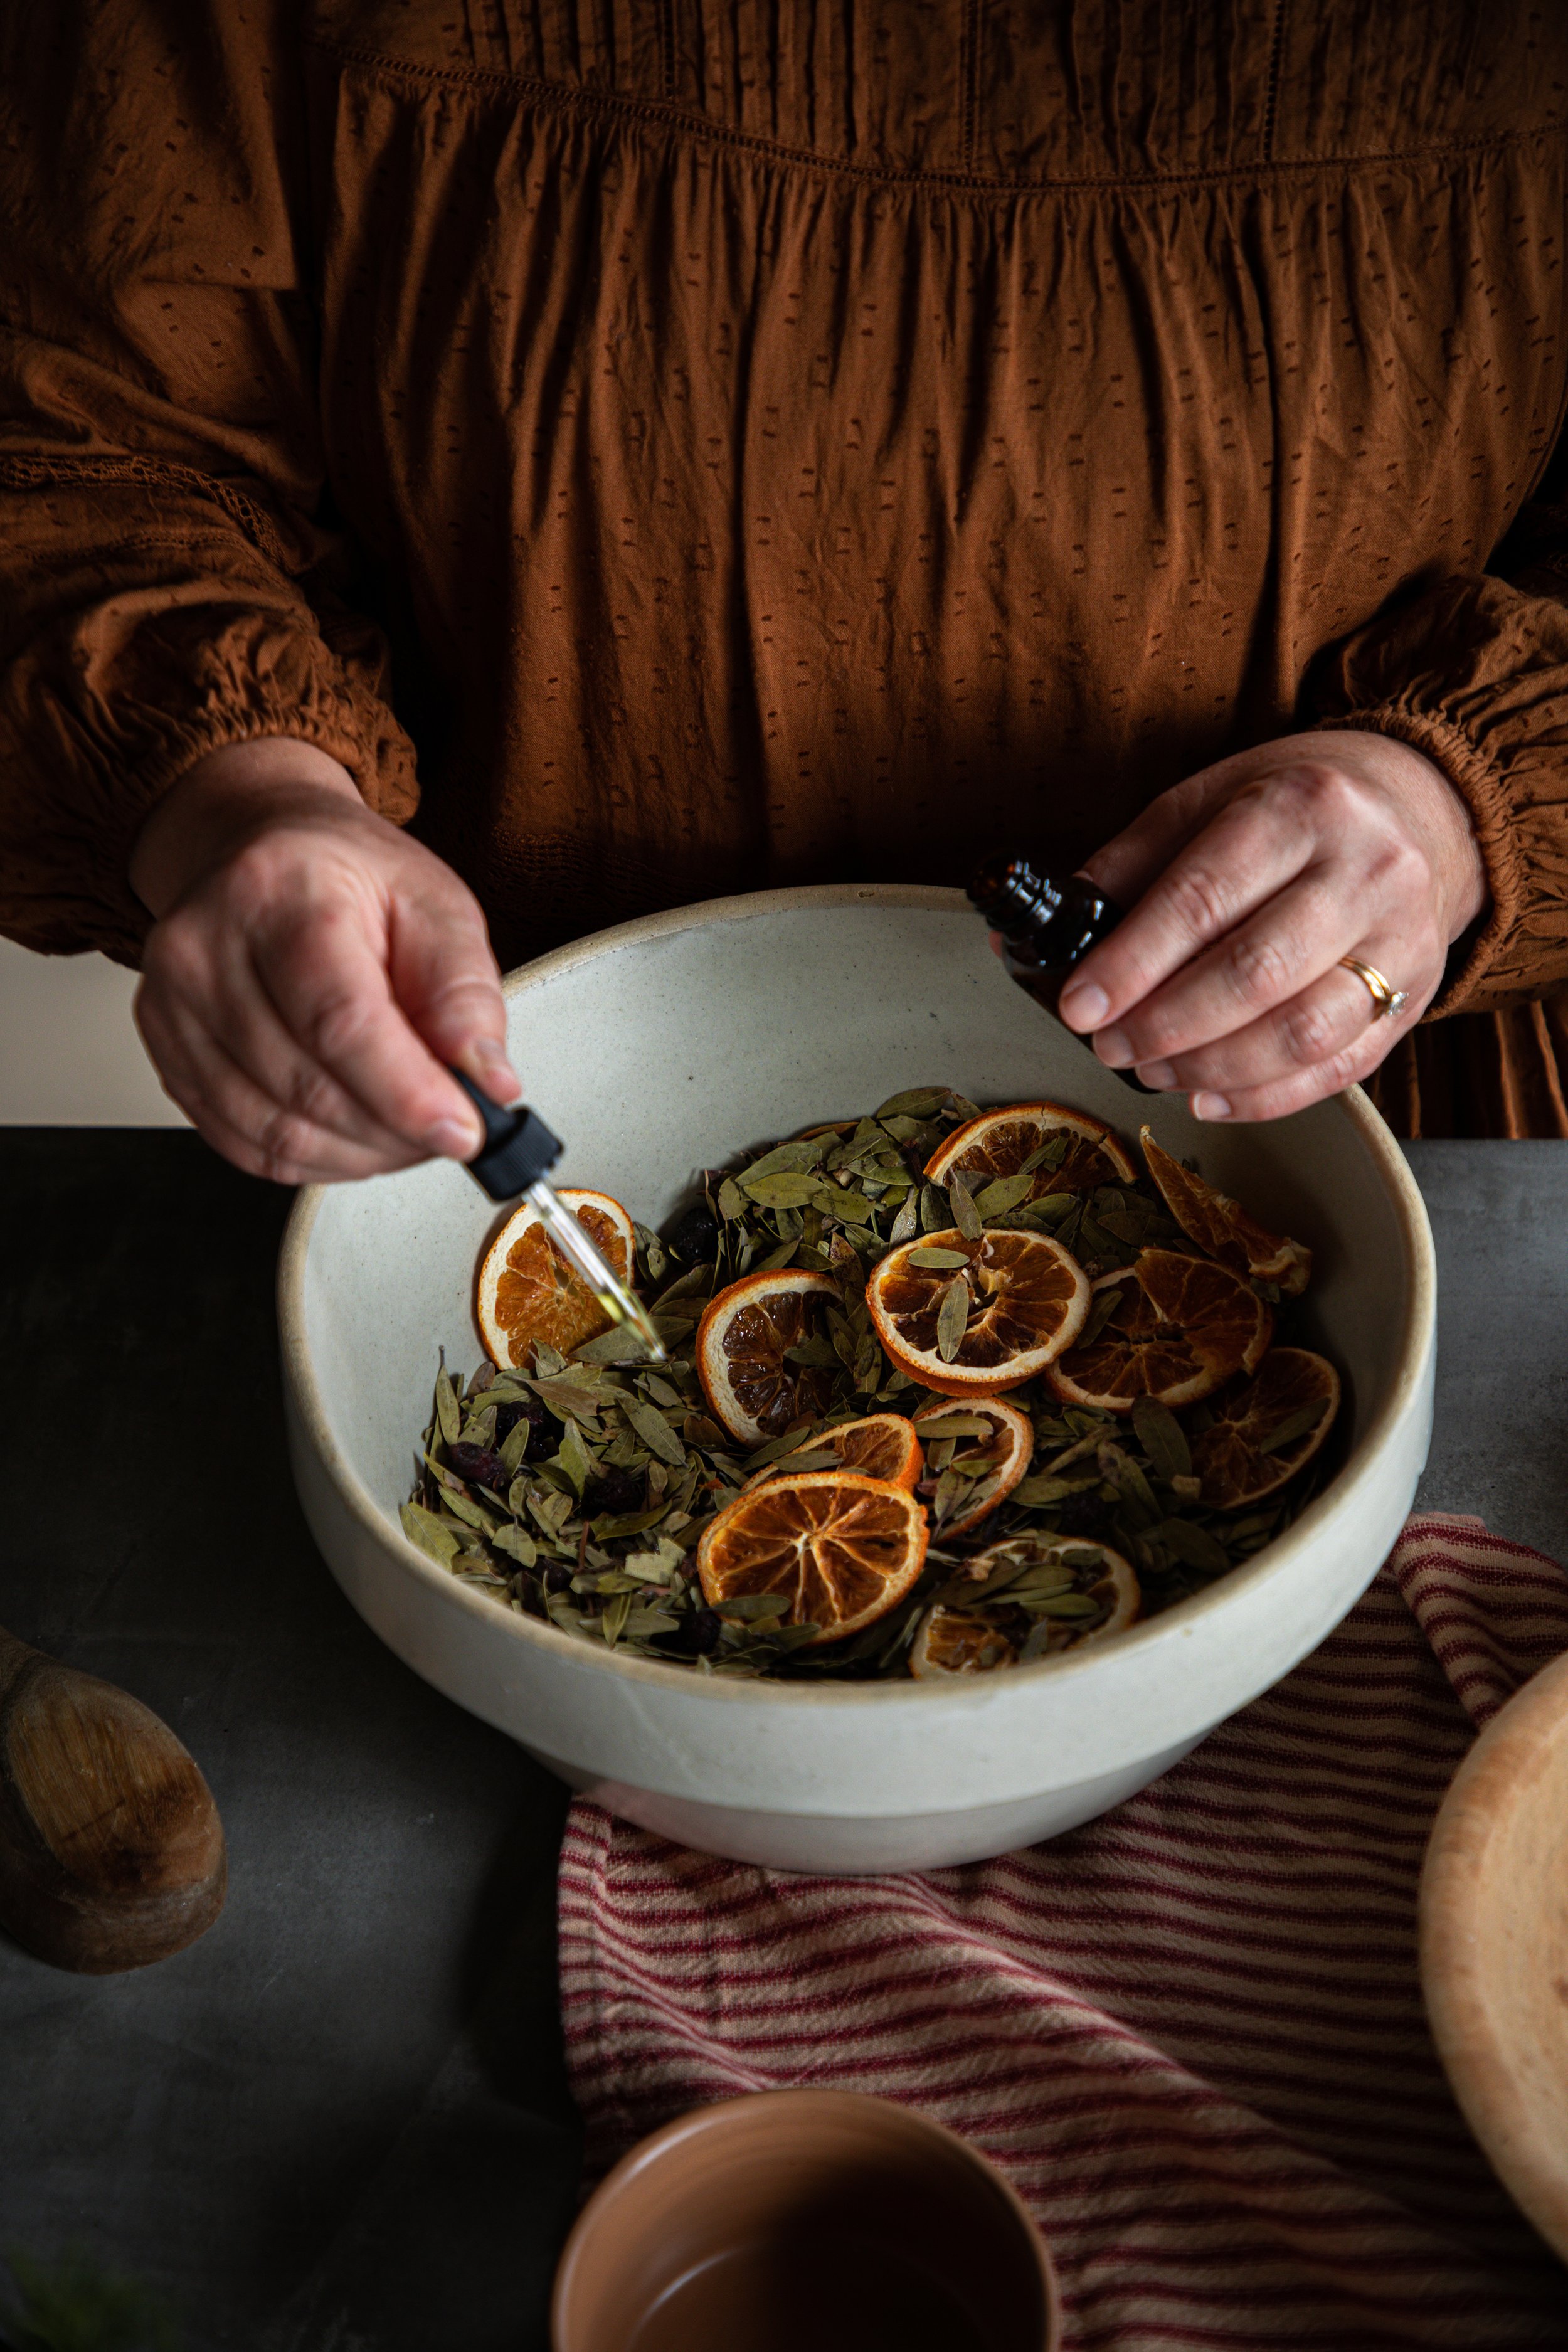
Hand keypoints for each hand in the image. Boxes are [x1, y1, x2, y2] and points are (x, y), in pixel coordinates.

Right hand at [131, 738, 516, 1182]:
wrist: (263, 851)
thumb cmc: (348, 876)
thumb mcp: (434, 904)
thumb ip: (465, 994)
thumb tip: (487, 1080)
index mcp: (279, 894)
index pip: (340, 1022)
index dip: (407, 1094)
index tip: (463, 1129)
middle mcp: (205, 948)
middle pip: (305, 1088)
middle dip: (393, 1132)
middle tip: (449, 1127)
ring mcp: (172, 1003)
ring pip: (273, 1130)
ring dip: (358, 1153)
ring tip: (405, 1127)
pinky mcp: (164, 1049)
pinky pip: (242, 1142)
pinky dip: (312, 1156)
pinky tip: (353, 1132)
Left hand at [1055, 730, 1487, 1121]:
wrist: (1418, 806)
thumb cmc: (1294, 808)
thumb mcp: (1208, 800)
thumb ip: (1132, 864)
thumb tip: (1052, 928)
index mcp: (1300, 807)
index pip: (1203, 899)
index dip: (1132, 964)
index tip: (1079, 1008)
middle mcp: (1364, 870)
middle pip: (1254, 973)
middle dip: (1166, 1025)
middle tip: (1110, 1046)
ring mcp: (1400, 938)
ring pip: (1302, 1032)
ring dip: (1211, 1068)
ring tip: (1154, 1071)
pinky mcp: (1415, 995)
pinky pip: (1340, 1069)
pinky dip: (1265, 1098)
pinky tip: (1208, 1098)